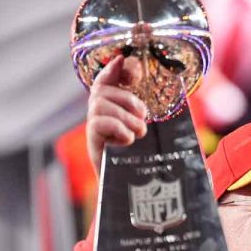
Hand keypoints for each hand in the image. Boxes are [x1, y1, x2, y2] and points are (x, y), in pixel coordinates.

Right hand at [86, 55, 147, 176]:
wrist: (135, 190)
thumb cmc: (148, 158)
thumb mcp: (157, 131)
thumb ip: (153, 112)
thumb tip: (157, 99)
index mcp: (116, 109)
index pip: (107, 79)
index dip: (113, 68)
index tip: (126, 60)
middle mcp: (101, 115)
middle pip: (101, 90)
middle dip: (127, 97)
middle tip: (143, 116)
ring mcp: (95, 129)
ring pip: (100, 104)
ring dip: (124, 115)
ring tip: (139, 132)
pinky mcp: (93, 144)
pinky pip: (97, 123)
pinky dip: (117, 127)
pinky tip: (129, 140)